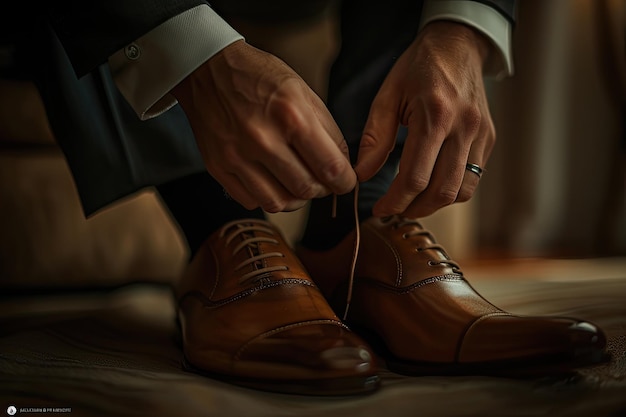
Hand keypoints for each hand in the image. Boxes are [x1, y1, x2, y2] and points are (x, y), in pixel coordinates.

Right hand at [172, 40, 355, 212]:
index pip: (330, 168)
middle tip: (321, 180)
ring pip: (278, 203)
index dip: (345, 182)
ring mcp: (237, 156)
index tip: (345, 182)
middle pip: (306, 189)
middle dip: (322, 189)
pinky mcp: (218, 167)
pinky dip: (266, 196)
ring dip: (295, 198)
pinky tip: (271, 180)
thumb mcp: (303, 91)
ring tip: (297, 182)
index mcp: (291, 116)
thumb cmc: (259, 77)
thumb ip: (327, 130)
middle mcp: (263, 140)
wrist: (207, 69)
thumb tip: (343, 166)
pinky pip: (251, 201)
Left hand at [355, 21, 495, 217]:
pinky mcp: (489, 138)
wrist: (457, 45)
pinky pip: (472, 177)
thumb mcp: (387, 96)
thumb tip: (361, 175)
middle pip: (441, 191)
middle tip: (395, 210)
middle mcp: (464, 128)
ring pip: (461, 190)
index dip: (395, 201)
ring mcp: (481, 134)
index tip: (380, 210)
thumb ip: (374, 138)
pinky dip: (451, 189)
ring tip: (413, 201)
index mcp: (435, 115)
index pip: (415, 177)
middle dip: (414, 208)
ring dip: (435, 204)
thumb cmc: (418, 68)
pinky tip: (432, 183)